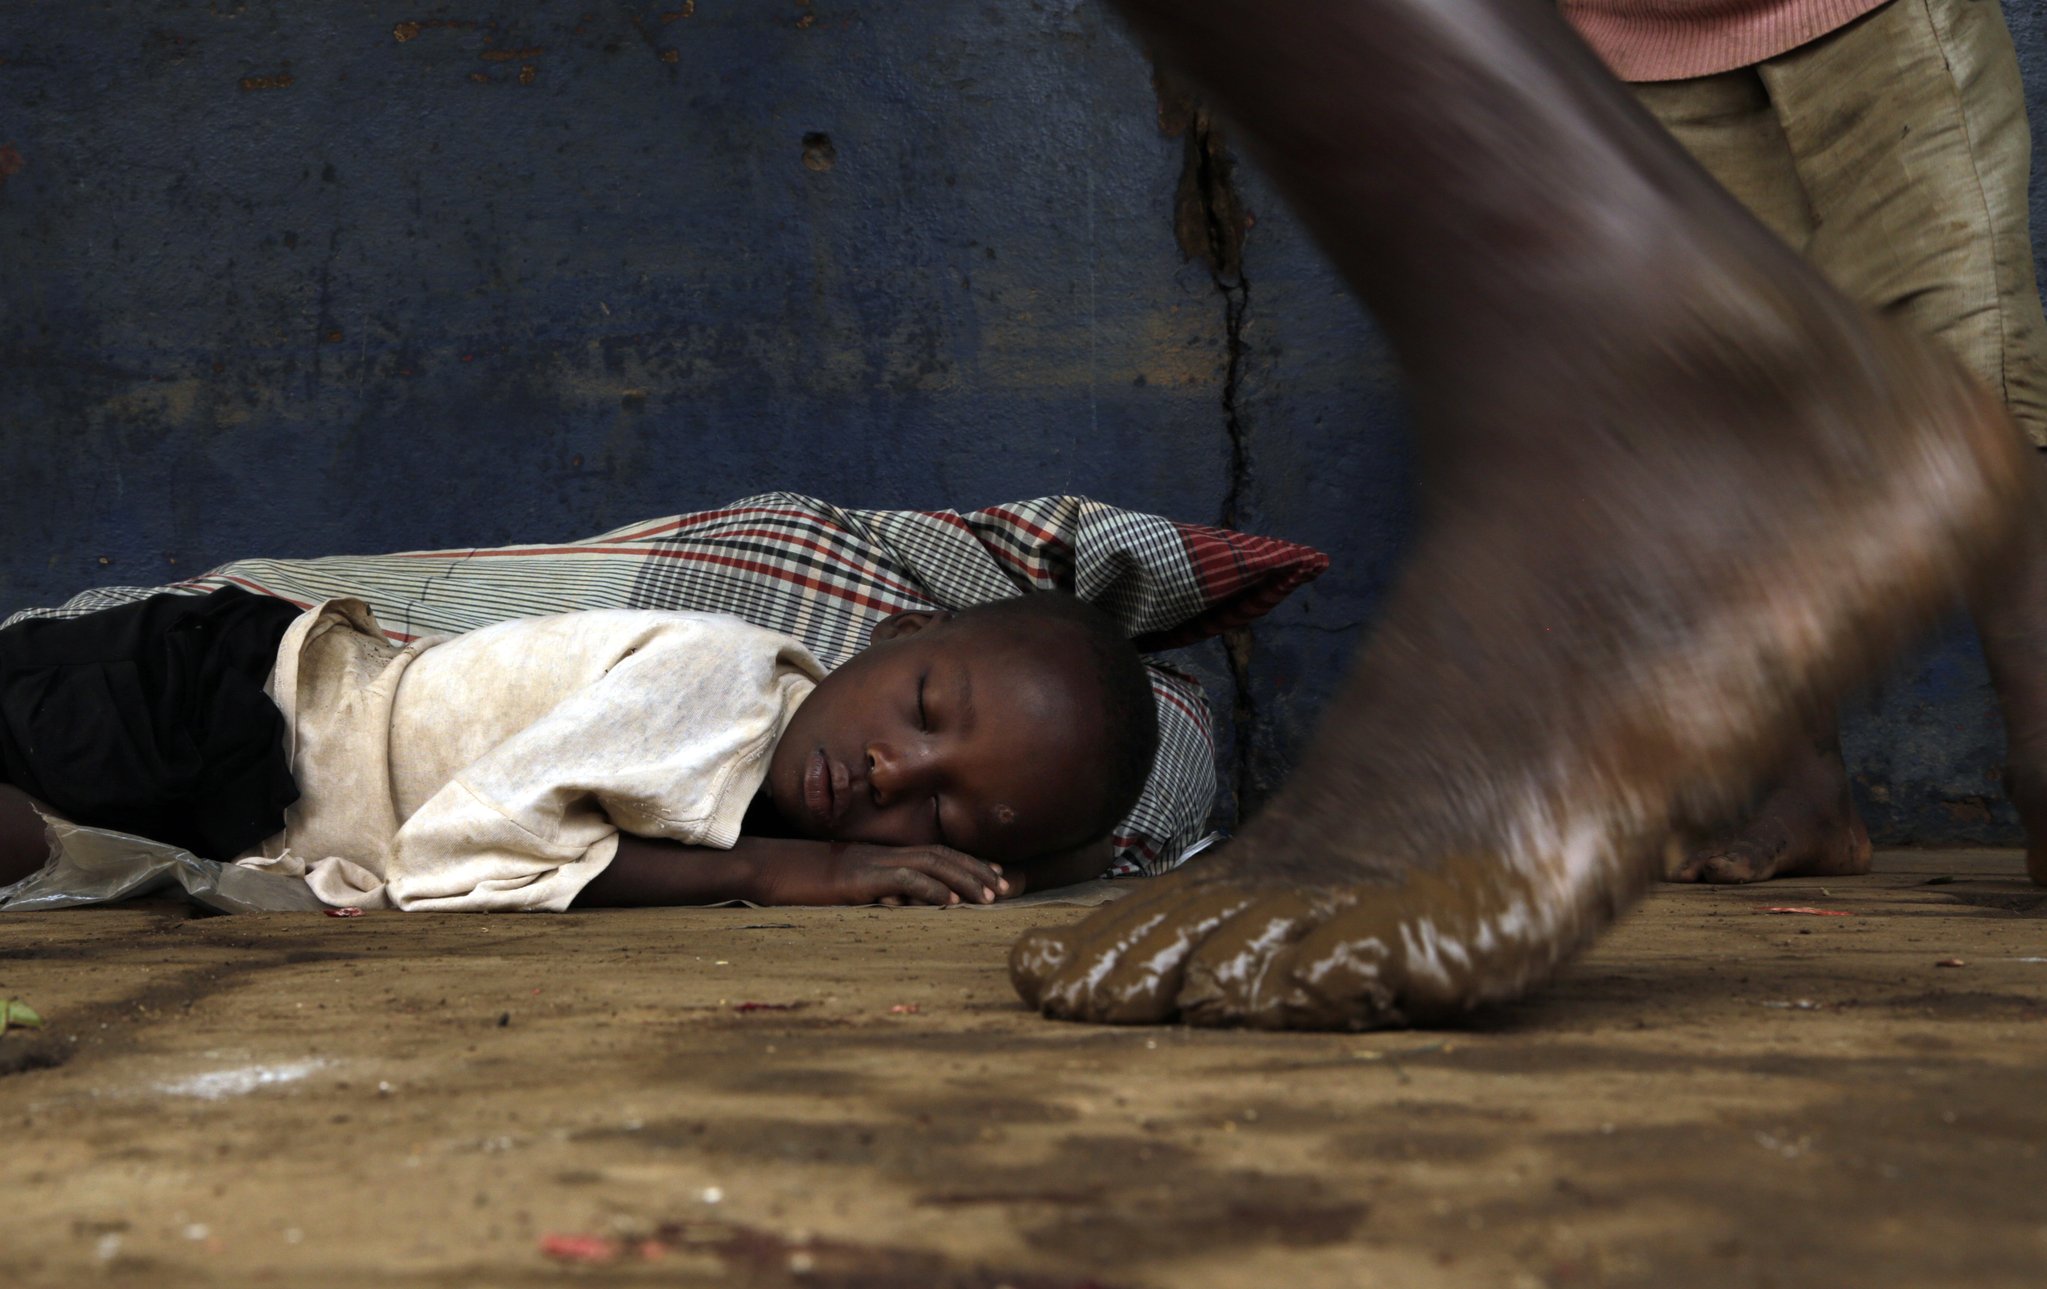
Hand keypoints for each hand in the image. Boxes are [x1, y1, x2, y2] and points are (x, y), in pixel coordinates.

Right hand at [819, 843, 1009, 906]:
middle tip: (1006, 887)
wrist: (775, 870)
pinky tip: (950, 901)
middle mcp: (887, 855)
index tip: (996, 876)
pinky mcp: (863, 877)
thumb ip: (880, 893)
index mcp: (887, 856)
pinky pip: (903, 880)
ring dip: (964, 879)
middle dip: (977, 870)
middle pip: (942, 855)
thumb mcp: (851, 889)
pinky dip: (930, 889)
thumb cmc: (809, 883)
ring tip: (989, 897)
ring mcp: (876, 863)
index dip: (969, 863)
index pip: (937, 854)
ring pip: (930, 864)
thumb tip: (903, 906)